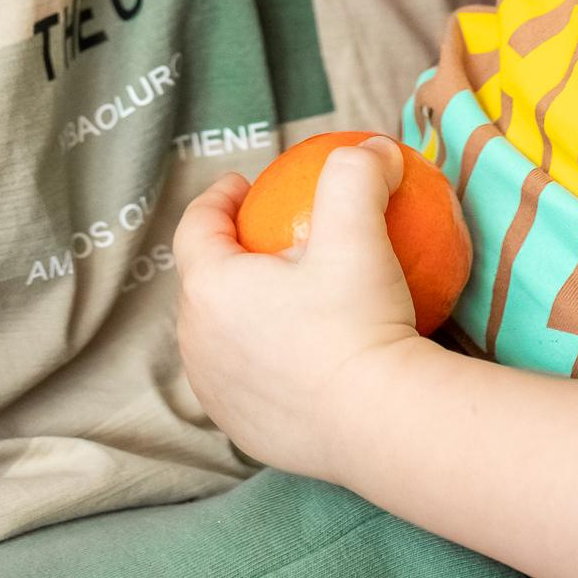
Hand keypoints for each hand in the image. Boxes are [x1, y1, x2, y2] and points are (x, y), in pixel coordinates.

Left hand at [172, 140, 422, 481]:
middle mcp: (196, 343)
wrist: (381, 425)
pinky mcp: (241, 429)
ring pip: (218, 334)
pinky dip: (261, 358)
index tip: (243, 185)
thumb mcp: (359, 231)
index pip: (196, 226)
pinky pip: (243, 380)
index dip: (217, 198)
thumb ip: (357, 173)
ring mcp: (215, 392)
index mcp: (210, 289)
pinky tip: (300, 350)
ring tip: (283, 297)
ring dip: (241, 310)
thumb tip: (373, 147)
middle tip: (269, 239)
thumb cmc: (359, 323)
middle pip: (204, 281)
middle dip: (228, 255)